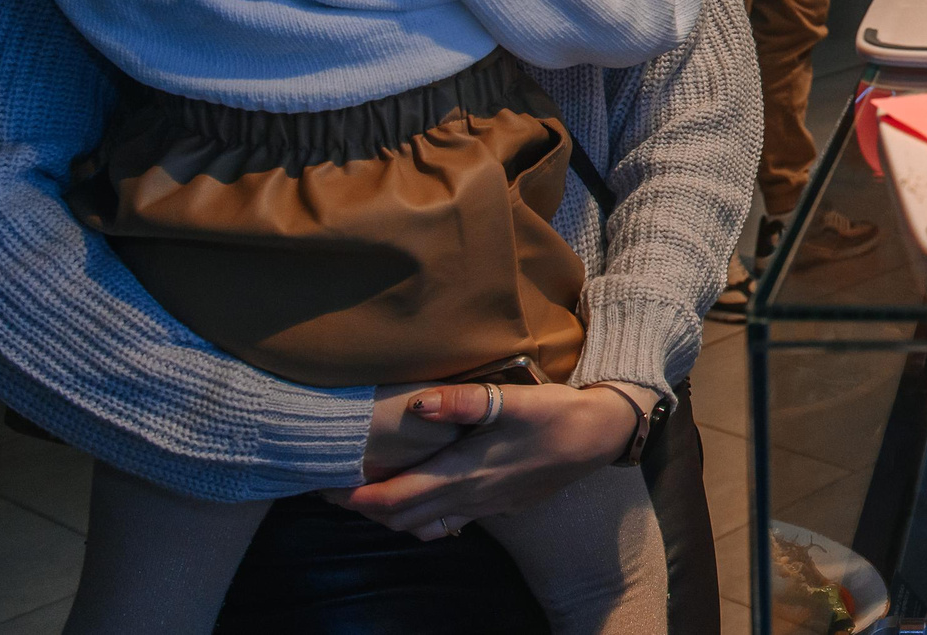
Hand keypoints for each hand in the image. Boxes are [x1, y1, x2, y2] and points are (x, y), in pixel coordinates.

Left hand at [331, 381, 651, 540]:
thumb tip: (417, 404)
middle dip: (363, 509)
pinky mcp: (496, 508)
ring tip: (368, 495)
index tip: (327, 486)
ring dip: (390, 517)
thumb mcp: (514, 399)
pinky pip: (446, 525)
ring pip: (422, 527)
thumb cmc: (555, 414)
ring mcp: (483, 507)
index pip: (396, 499)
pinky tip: (418, 500)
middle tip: (333, 490)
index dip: (357, 498)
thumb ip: (463, 401)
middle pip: (401, 519)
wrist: (598, 437)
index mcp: (464, 472)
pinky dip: (419, 519)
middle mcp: (468, 497)